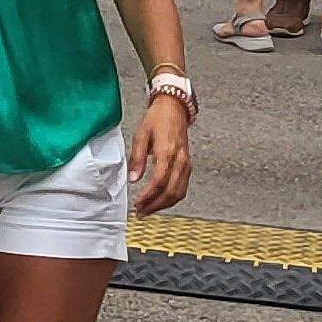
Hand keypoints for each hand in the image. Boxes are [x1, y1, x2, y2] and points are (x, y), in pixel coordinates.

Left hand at [128, 92, 192, 214]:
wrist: (174, 108)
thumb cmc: (157, 119)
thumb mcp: (141, 135)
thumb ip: (137, 158)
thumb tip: (133, 179)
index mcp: (167, 152)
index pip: (159, 181)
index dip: (148, 196)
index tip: (137, 204)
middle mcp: (180, 160)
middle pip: (171, 191)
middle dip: (155, 205)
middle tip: (141, 213)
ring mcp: (187, 164)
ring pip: (179, 192)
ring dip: (164, 204)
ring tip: (148, 210)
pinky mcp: (188, 165)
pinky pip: (182, 187)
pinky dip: (172, 198)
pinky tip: (161, 201)